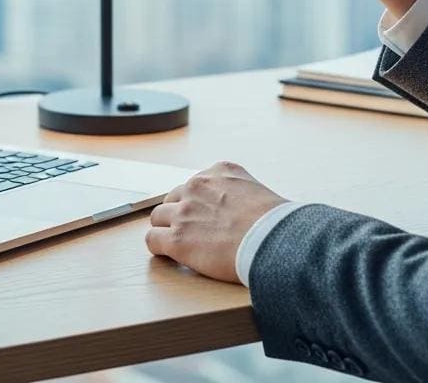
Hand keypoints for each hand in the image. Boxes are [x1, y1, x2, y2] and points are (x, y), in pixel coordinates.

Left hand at [145, 161, 286, 282]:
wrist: (271, 240)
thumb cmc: (274, 222)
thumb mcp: (258, 190)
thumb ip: (240, 191)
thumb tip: (242, 209)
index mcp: (219, 171)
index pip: (196, 183)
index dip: (197, 202)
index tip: (204, 215)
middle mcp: (198, 185)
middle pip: (174, 197)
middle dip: (179, 213)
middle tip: (190, 231)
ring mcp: (184, 211)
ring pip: (158, 216)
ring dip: (166, 228)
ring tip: (178, 243)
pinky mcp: (177, 238)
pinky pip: (153, 239)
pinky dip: (158, 247)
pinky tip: (169, 254)